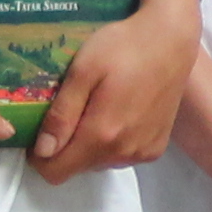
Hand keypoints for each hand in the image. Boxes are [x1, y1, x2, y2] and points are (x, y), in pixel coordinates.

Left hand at [30, 0, 197, 177]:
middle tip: (72, 108)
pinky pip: (122, 156)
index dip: (40, 156)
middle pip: (78, 167)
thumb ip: (62, 114)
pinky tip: (120, 111)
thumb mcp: (83, 71)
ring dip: (90, 144)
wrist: (172, 39)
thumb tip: (43, 151)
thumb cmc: (123, 47)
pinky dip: (113, 142)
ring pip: (99, 163)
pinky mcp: (157, 147)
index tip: (40, 131)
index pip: (57, 171)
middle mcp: (124, 153)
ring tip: (97, 107)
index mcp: (102, 135)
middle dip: (66, 147)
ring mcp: (144, 152)